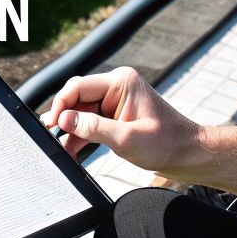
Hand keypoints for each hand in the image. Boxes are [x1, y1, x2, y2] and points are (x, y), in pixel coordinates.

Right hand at [39, 67, 201, 173]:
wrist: (187, 154)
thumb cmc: (165, 143)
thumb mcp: (126, 138)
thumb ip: (92, 128)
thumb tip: (63, 120)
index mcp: (121, 82)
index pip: (78, 86)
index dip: (61, 104)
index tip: (51, 124)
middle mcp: (117, 87)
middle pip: (77, 98)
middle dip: (64, 117)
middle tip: (49, 135)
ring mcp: (116, 102)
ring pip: (81, 112)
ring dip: (71, 129)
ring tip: (59, 147)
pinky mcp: (116, 116)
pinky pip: (91, 122)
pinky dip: (81, 135)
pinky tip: (71, 150)